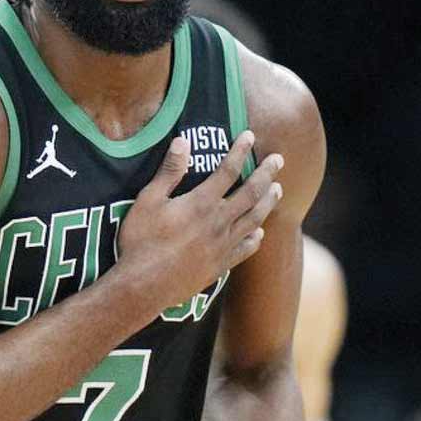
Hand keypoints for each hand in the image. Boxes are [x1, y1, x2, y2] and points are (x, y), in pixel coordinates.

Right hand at [117, 131, 283, 310]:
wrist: (144, 285)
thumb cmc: (141, 241)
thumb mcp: (148, 200)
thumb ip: (169, 172)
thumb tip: (183, 141)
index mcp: (201, 203)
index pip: (228, 170)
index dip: (240, 151)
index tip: (249, 135)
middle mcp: (218, 222)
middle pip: (251, 193)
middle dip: (266, 173)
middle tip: (279, 159)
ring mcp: (222, 246)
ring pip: (254, 219)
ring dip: (268, 202)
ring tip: (278, 190)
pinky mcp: (220, 266)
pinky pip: (245, 249)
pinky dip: (255, 238)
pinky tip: (259, 233)